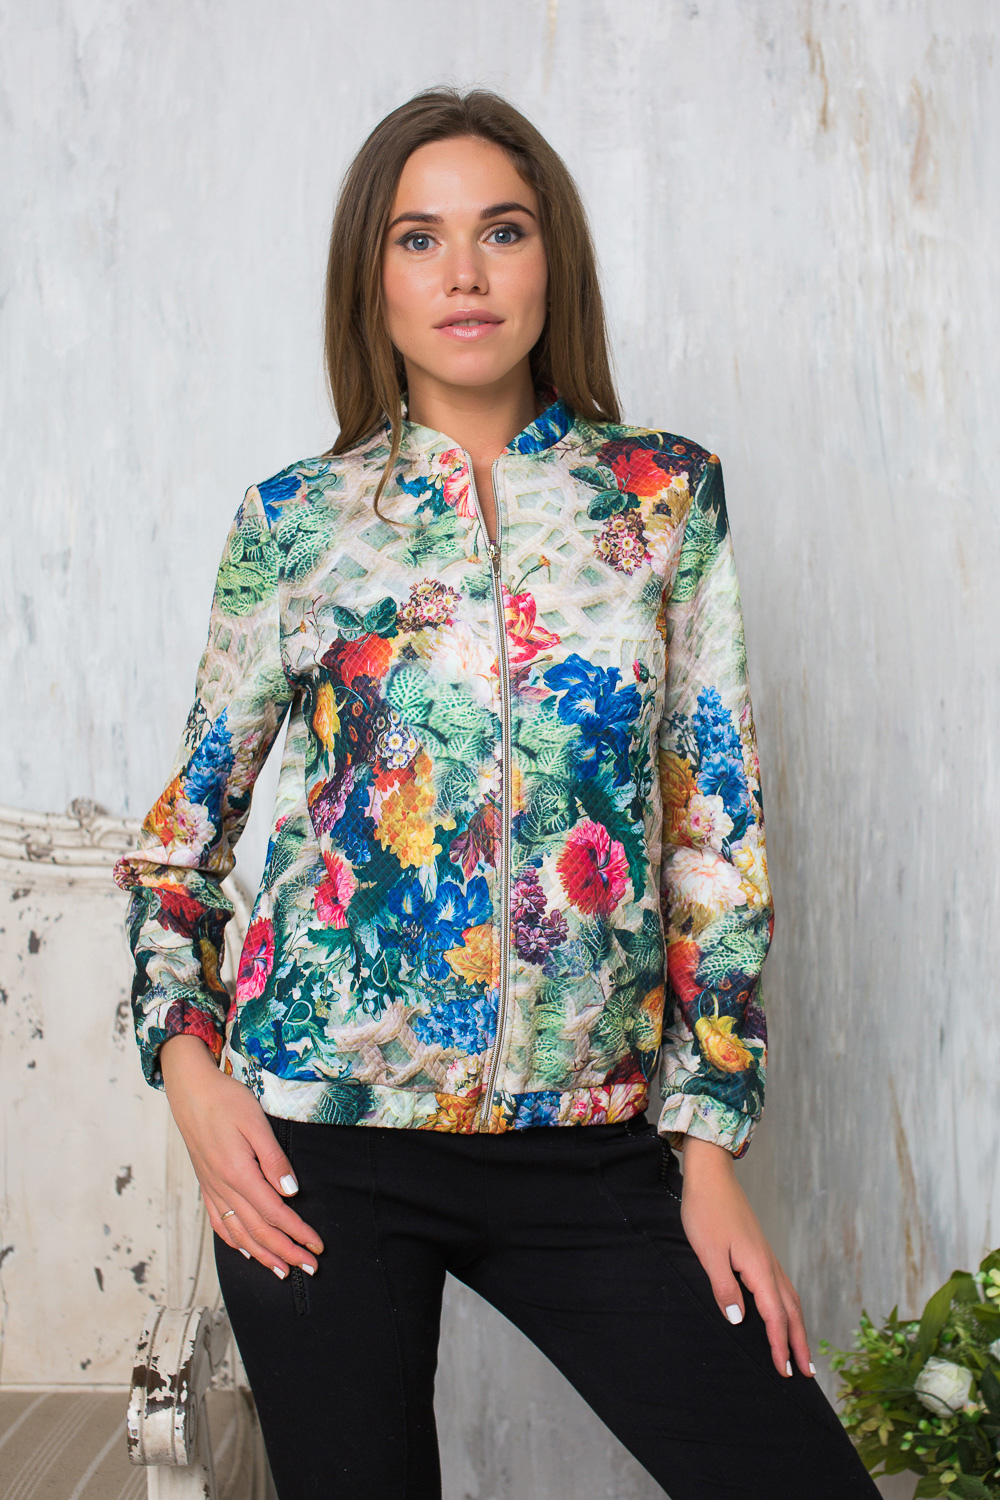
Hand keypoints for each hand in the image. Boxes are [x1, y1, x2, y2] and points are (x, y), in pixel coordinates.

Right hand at [160, 1034, 323, 1279]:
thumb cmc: (226, 1100)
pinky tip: (244, 1251)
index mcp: (239, 1173)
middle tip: (309, 1268)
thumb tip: (291, 1194)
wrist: (190, 1090)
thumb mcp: (256, 1122)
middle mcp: (223, 1187)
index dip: (298, 1233)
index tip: (316, 1246)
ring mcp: (212, 1189)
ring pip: (238, 1233)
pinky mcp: (206, 1185)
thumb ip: (274, 1160)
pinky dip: (234, 1242)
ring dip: (262, 1255)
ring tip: (282, 1271)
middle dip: (286, 1252)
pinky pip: (219, 1223)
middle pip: (259, 1231)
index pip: (275, 1213)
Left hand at [679, 1136, 813, 1378]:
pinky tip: (783, 1313)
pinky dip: (788, 1307)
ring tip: (802, 1351)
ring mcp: (766, 1256)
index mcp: (758, 1267)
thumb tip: (739, 1320)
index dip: (779, 1344)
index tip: (784, 1371)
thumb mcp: (708, 1252)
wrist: (711, 1176)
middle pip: (791, 1310)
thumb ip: (724, 1287)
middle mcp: (768, 1263)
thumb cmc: (706, 1211)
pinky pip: (781, 1286)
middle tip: (807, 1373)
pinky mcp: (759, 1251)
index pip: (774, 1315)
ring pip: (789, 1298)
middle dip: (799, 1342)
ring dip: (797, 1326)